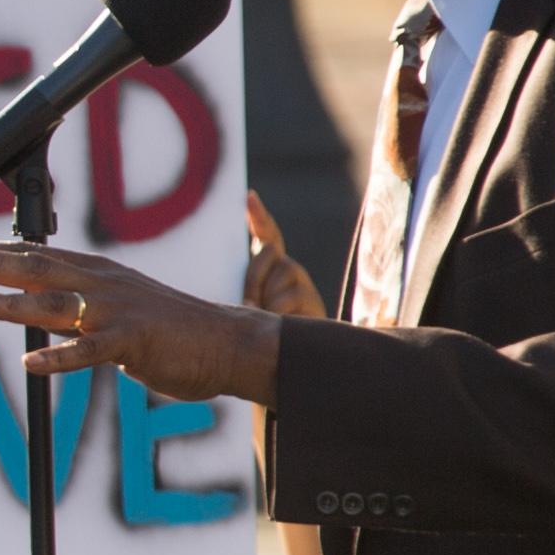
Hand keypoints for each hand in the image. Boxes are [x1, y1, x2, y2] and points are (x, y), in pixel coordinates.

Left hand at [0, 238, 282, 405]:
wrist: (225, 342)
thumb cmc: (169, 330)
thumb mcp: (116, 311)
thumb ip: (78, 311)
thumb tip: (38, 317)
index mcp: (98, 273)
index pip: (38, 256)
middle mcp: (102, 284)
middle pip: (37, 268)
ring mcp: (117, 311)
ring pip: (55, 303)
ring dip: (12, 303)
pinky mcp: (133, 342)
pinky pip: (89, 351)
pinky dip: (59, 356)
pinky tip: (31, 363)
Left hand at [239, 192, 323, 325]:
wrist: (289, 357)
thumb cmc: (255, 328)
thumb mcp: (243, 304)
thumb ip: (241, 291)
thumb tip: (244, 298)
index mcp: (267, 266)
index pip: (266, 234)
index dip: (259, 215)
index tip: (249, 197)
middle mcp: (287, 268)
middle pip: (268, 251)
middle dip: (253, 276)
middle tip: (247, 302)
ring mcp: (301, 282)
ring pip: (280, 275)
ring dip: (264, 300)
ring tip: (263, 318)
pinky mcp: (313, 301)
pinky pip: (287, 300)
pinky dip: (274, 314)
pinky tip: (276, 324)